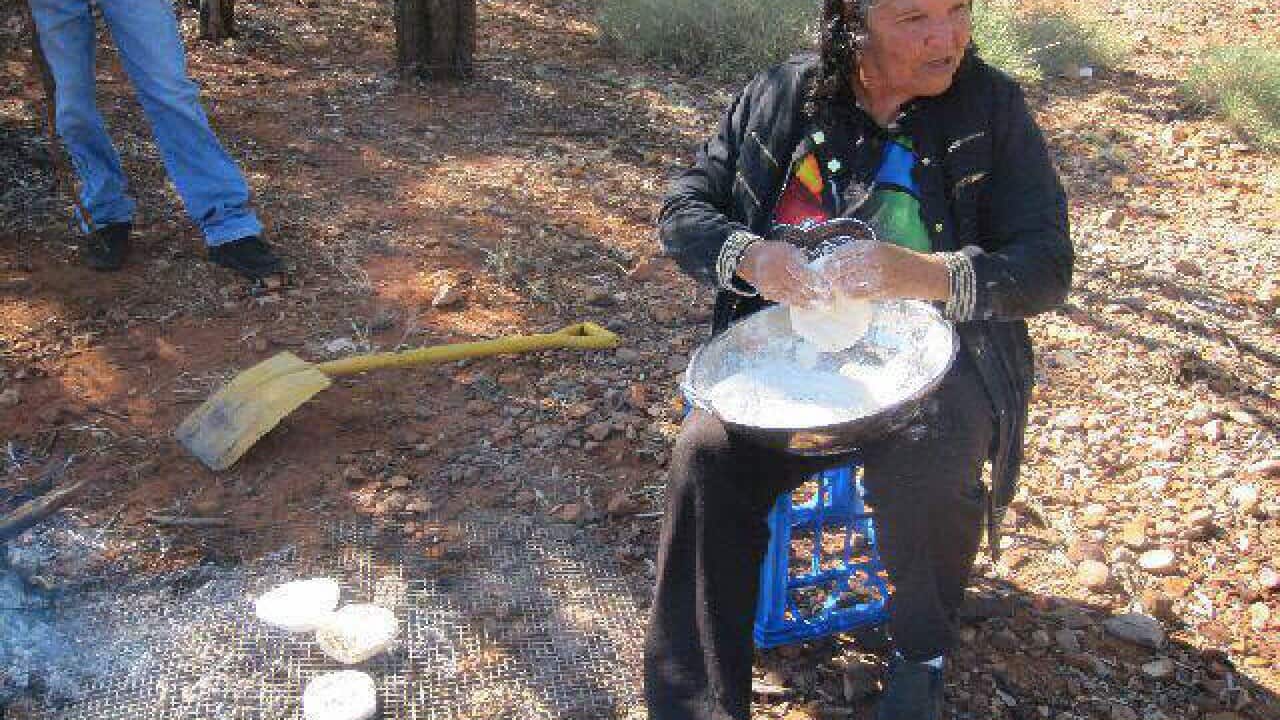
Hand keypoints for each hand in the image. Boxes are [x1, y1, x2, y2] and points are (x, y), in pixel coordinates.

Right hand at [737, 241, 830, 306]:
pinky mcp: (768, 293)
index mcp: (783, 259)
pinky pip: (784, 300)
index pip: (801, 272)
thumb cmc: (776, 252)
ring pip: (791, 295)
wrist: (752, 259)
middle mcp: (775, 273)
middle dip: (813, 295)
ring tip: (821, 306)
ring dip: (807, 302)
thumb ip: (801, 259)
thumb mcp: (789, 249)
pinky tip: (808, 306)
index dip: (814, 281)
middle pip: (797, 286)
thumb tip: (817, 270)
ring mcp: (770, 285)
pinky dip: (797, 303)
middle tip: (828, 300)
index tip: (826, 287)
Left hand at [821, 238, 948, 300]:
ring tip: (833, 288)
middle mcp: (873, 258)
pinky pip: (857, 293)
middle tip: (825, 279)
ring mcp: (876, 275)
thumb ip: (864, 254)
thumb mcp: (884, 250)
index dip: (831, 259)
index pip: (842, 251)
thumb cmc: (906, 262)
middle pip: (841, 266)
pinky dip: (848, 294)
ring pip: (846, 281)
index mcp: (873, 246)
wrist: (927, 274)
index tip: (824, 265)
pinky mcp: (880, 290)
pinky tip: (847, 295)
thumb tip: (840, 261)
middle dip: (830, 274)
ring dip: (837, 285)